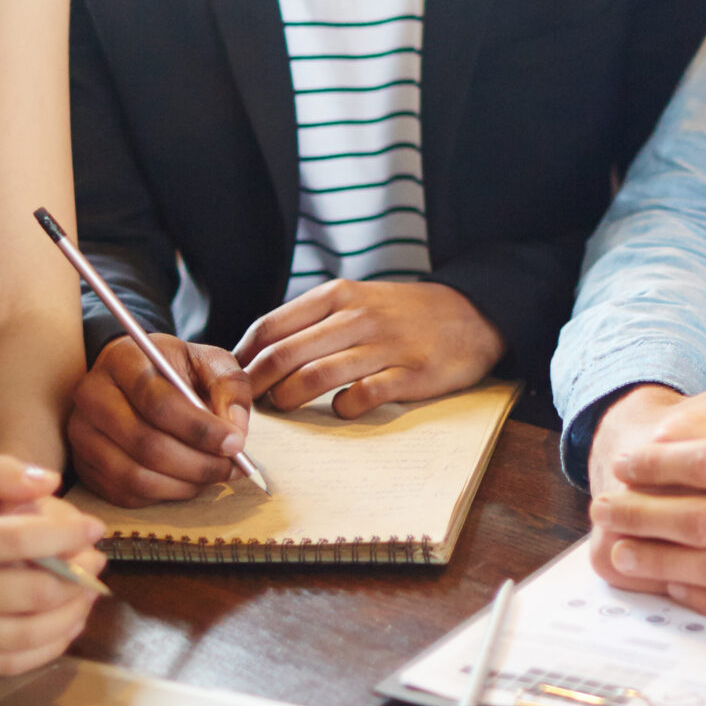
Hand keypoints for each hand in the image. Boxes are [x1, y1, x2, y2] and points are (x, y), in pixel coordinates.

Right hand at [0, 456, 105, 676]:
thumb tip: (48, 483)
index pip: (14, 540)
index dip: (65, 534)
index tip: (95, 527)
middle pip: (27, 593)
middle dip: (77, 577)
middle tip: (97, 560)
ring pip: (23, 635)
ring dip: (71, 614)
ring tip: (88, 590)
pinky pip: (6, 663)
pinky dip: (47, 647)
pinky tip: (66, 623)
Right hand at [67, 333, 253, 504]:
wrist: (134, 376)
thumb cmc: (175, 369)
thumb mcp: (209, 361)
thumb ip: (229, 387)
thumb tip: (236, 431)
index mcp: (123, 360)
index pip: (159, 402)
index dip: (201, 429)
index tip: (236, 443)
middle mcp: (93, 396)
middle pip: (146, 444)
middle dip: (199, 463)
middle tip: (233, 466)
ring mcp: (82, 434)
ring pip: (135, 476)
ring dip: (185, 484)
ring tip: (215, 474)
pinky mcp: (83, 465)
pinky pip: (125, 494)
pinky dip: (164, 495)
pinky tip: (188, 481)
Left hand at [234, 279, 504, 415]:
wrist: (474, 314)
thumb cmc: (404, 314)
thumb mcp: (358, 300)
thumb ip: (314, 322)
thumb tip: (259, 353)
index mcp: (338, 295)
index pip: (271, 325)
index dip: (243, 357)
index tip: (232, 380)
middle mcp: (358, 316)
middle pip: (285, 353)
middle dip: (256, 384)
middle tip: (246, 405)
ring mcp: (385, 345)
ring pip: (316, 375)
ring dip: (289, 398)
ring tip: (282, 409)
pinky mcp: (412, 373)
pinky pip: (364, 395)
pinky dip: (344, 407)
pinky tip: (341, 410)